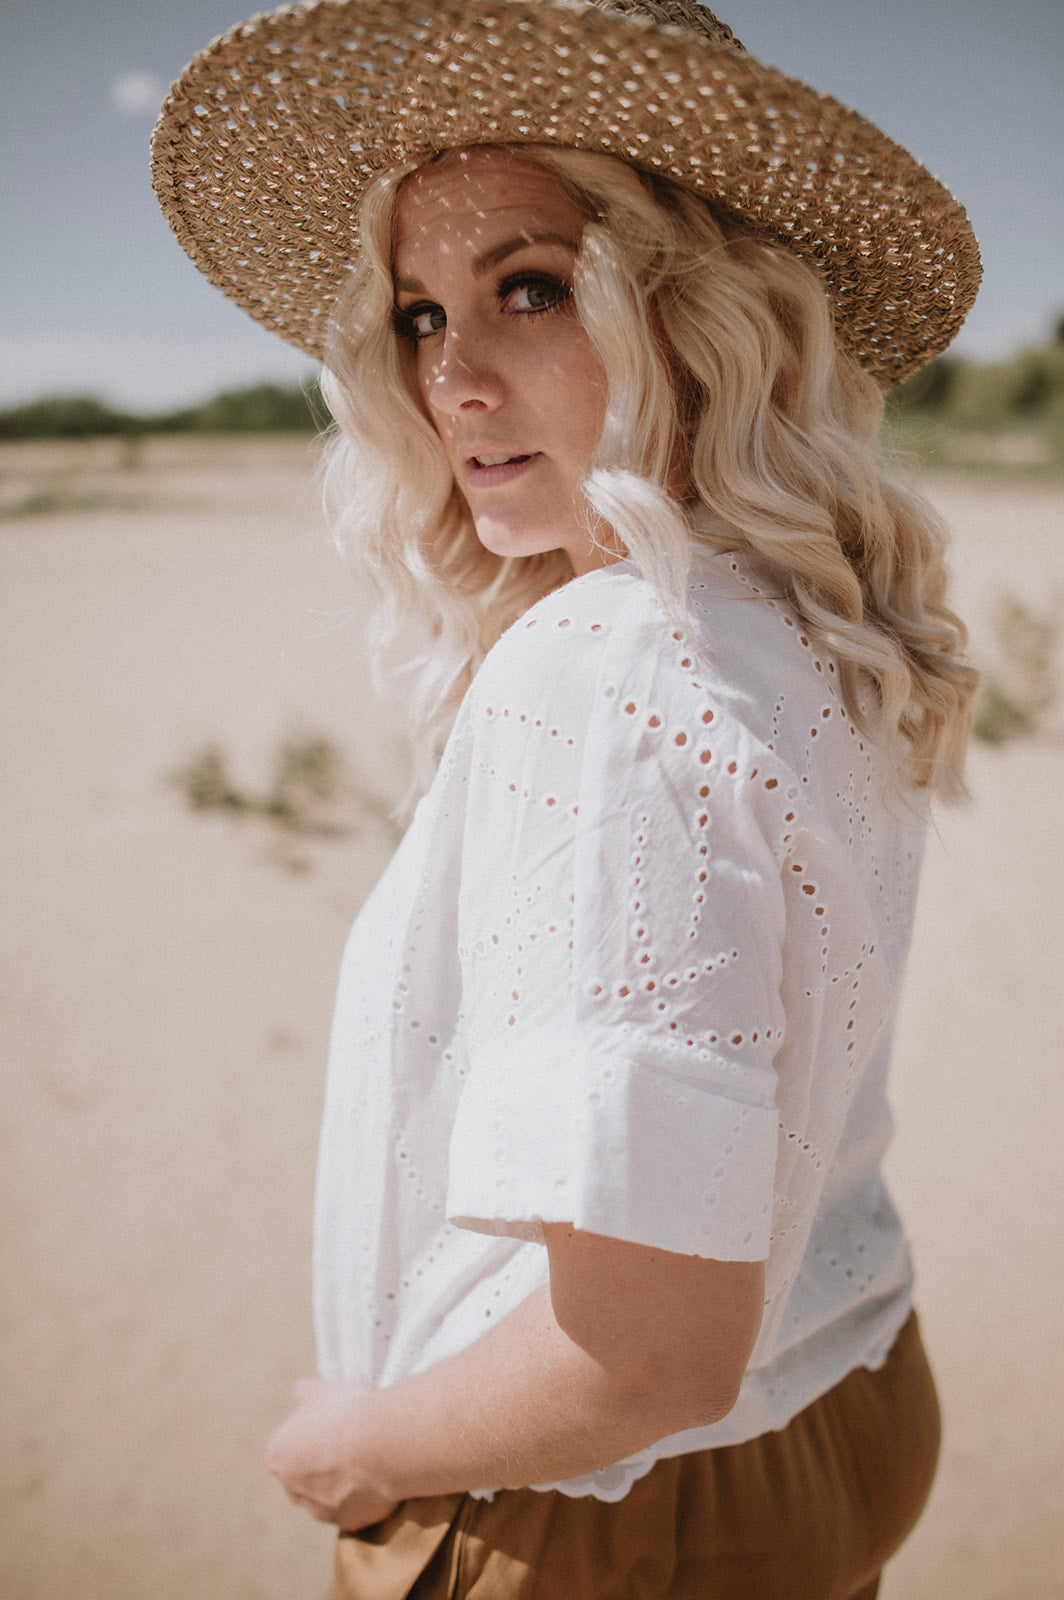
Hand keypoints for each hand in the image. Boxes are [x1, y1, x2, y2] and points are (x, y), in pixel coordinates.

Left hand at [266, 1376, 400, 1530]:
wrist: (382, 1443)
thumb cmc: (348, 1412)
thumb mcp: (323, 1388)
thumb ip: (306, 1391)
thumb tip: (300, 1389)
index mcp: (278, 1457)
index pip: (292, 1444)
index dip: (317, 1430)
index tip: (337, 1422)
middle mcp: (292, 1490)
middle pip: (307, 1474)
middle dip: (325, 1462)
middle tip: (352, 1440)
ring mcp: (321, 1510)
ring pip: (330, 1495)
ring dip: (344, 1482)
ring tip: (369, 1456)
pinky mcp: (350, 1523)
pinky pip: (356, 1508)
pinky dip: (365, 1496)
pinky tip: (378, 1474)